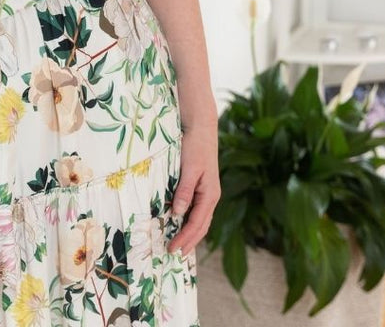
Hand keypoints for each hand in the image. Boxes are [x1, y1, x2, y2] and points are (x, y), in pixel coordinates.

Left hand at [167, 122, 219, 255]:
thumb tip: (177, 213)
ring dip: (191, 234)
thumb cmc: (195, 146)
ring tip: (180, 246)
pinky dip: (191, 222)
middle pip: (201, 226)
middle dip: (189, 241)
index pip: (197, 223)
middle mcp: (211, 197)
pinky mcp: (202, 187)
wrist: (202, 128)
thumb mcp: (189, 168)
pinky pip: (197, 211)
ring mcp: (208, 193)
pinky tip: (182, 225)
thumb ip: (184, 191)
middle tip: (175, 254)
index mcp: (210, 195)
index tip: (173, 249)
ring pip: (201, 220)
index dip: (185, 238)